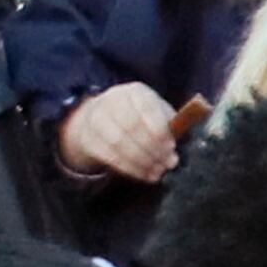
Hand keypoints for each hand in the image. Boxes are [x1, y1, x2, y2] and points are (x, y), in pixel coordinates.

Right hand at [61, 83, 185, 183]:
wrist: (101, 118)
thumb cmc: (140, 117)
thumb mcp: (158, 114)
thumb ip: (171, 127)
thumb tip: (178, 147)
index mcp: (135, 92)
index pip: (147, 107)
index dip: (159, 129)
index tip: (171, 147)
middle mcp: (112, 101)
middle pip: (132, 126)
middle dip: (153, 148)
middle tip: (168, 164)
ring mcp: (96, 119)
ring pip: (118, 142)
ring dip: (141, 161)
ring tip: (158, 172)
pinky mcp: (88, 138)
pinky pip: (109, 156)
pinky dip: (129, 168)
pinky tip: (144, 174)